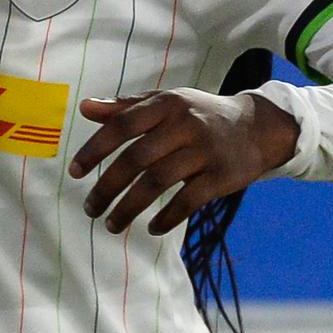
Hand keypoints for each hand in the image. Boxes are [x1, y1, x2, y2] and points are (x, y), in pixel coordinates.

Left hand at [67, 89, 298, 235]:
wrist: (257, 127)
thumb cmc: (198, 115)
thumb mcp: (165, 103)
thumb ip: (124, 108)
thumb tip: (84, 108)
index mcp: (165, 104)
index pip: (121, 126)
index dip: (95, 150)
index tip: (75, 173)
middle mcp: (184, 125)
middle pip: (136, 159)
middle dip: (107, 188)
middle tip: (90, 209)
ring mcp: (205, 151)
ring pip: (157, 183)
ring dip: (129, 208)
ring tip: (111, 225)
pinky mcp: (222, 176)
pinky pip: (188, 201)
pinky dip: (166, 218)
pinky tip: (151, 229)